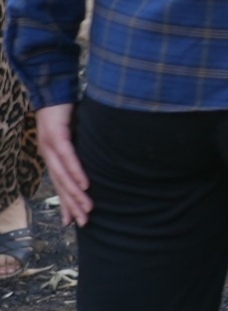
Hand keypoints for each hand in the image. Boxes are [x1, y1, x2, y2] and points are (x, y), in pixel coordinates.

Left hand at [36, 105, 88, 226]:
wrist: (52, 87)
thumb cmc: (65, 109)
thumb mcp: (74, 132)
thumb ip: (79, 147)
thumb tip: (96, 157)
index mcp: (51, 156)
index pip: (59, 185)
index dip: (65, 204)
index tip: (71, 222)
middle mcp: (48, 155)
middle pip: (61, 186)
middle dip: (72, 206)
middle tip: (83, 223)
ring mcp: (50, 146)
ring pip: (64, 176)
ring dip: (76, 195)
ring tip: (87, 209)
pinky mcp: (57, 136)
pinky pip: (68, 158)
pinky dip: (76, 173)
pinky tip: (84, 185)